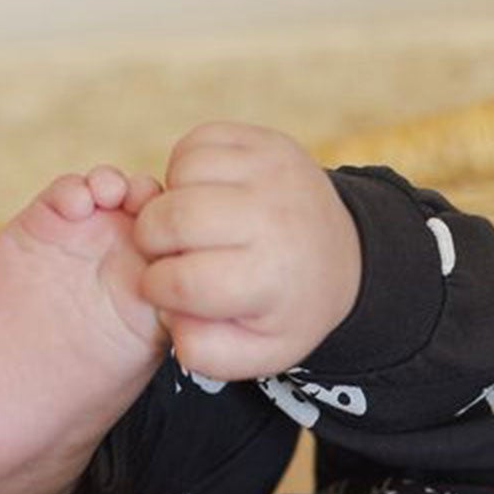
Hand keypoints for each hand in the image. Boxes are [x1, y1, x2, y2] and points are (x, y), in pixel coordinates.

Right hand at [131, 122, 361, 380]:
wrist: (342, 256)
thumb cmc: (285, 308)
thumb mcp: (256, 352)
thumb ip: (205, 351)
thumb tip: (171, 316)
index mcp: (272, 278)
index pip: (182, 280)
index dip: (157, 287)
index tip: (163, 289)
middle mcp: (275, 219)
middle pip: (173, 219)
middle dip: (152, 240)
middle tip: (166, 253)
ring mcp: (273, 172)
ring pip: (181, 174)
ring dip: (169, 201)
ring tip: (191, 226)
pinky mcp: (266, 142)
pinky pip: (197, 142)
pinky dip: (185, 169)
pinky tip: (203, 195)